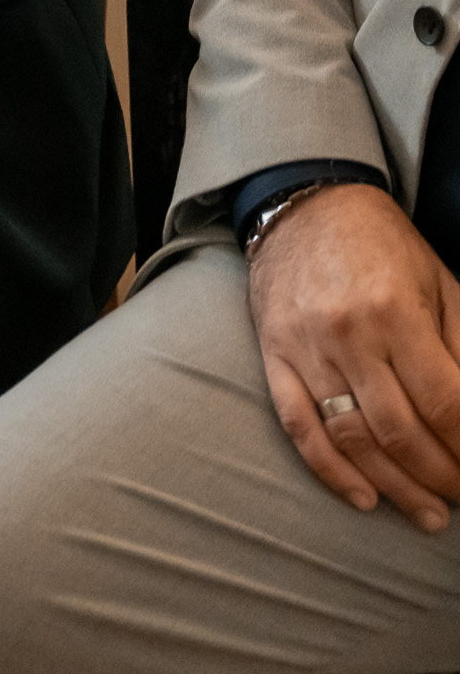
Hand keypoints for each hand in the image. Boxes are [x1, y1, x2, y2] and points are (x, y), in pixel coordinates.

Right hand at [251, 181, 459, 531]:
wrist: (306, 206)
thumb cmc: (384, 245)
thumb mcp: (441, 283)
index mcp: (396, 312)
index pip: (444, 405)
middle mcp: (349, 334)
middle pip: (401, 432)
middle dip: (441, 477)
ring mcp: (307, 348)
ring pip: (353, 438)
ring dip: (396, 486)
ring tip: (427, 513)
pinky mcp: (275, 355)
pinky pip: (300, 426)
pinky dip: (331, 470)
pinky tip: (364, 497)